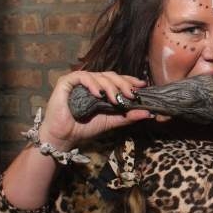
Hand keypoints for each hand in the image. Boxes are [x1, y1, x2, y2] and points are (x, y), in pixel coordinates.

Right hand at [38, 71, 154, 148]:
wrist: (64, 137)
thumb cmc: (84, 127)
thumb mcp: (111, 121)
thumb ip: (128, 116)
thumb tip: (148, 113)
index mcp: (101, 88)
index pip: (117, 79)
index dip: (129, 80)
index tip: (142, 86)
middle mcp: (91, 82)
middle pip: (110, 75)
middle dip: (123, 84)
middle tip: (131, 95)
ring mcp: (78, 81)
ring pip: (99, 75)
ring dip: (110, 86)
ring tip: (115, 99)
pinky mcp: (66, 82)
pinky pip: (82, 76)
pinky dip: (92, 83)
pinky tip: (98, 94)